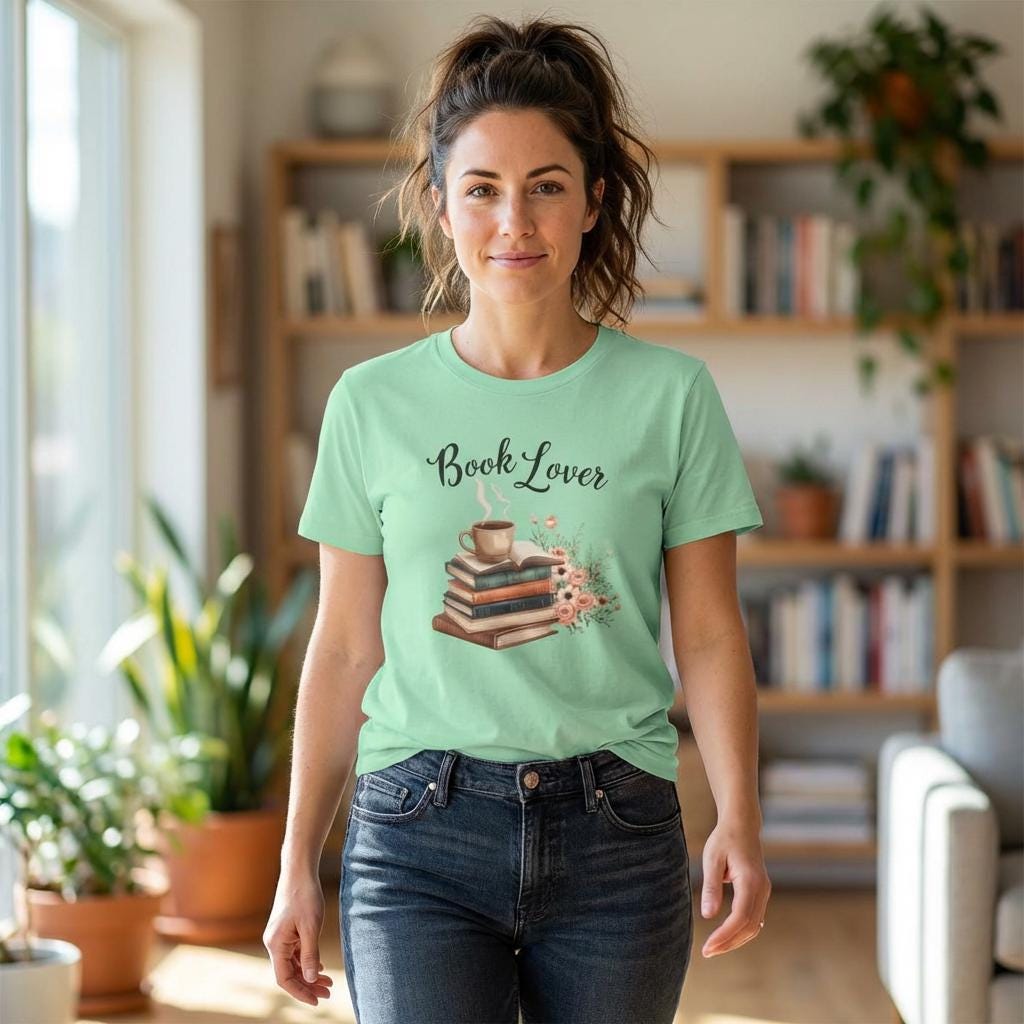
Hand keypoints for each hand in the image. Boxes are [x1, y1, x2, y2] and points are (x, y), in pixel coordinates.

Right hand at [263, 872, 334, 1005]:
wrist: (299, 871)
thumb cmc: (304, 896)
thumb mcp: (311, 927)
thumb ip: (309, 954)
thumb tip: (309, 979)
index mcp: (276, 944)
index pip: (284, 978)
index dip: (300, 992)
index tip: (317, 1000)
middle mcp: (274, 943)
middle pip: (289, 973)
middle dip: (308, 985)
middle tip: (328, 993)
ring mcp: (280, 937)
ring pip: (293, 964)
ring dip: (308, 974)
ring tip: (328, 982)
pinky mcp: (287, 930)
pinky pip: (295, 953)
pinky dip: (306, 961)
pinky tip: (319, 966)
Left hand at [699, 817, 770, 957]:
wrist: (742, 825)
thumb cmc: (724, 839)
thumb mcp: (712, 859)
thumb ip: (711, 887)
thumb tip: (707, 915)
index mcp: (751, 881)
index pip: (740, 918)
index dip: (725, 935)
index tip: (708, 947)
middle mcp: (762, 889)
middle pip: (749, 927)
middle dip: (729, 943)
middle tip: (707, 952)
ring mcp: (764, 892)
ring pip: (754, 926)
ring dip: (735, 939)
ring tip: (714, 947)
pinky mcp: (760, 892)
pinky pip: (754, 918)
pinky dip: (741, 931)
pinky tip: (727, 937)